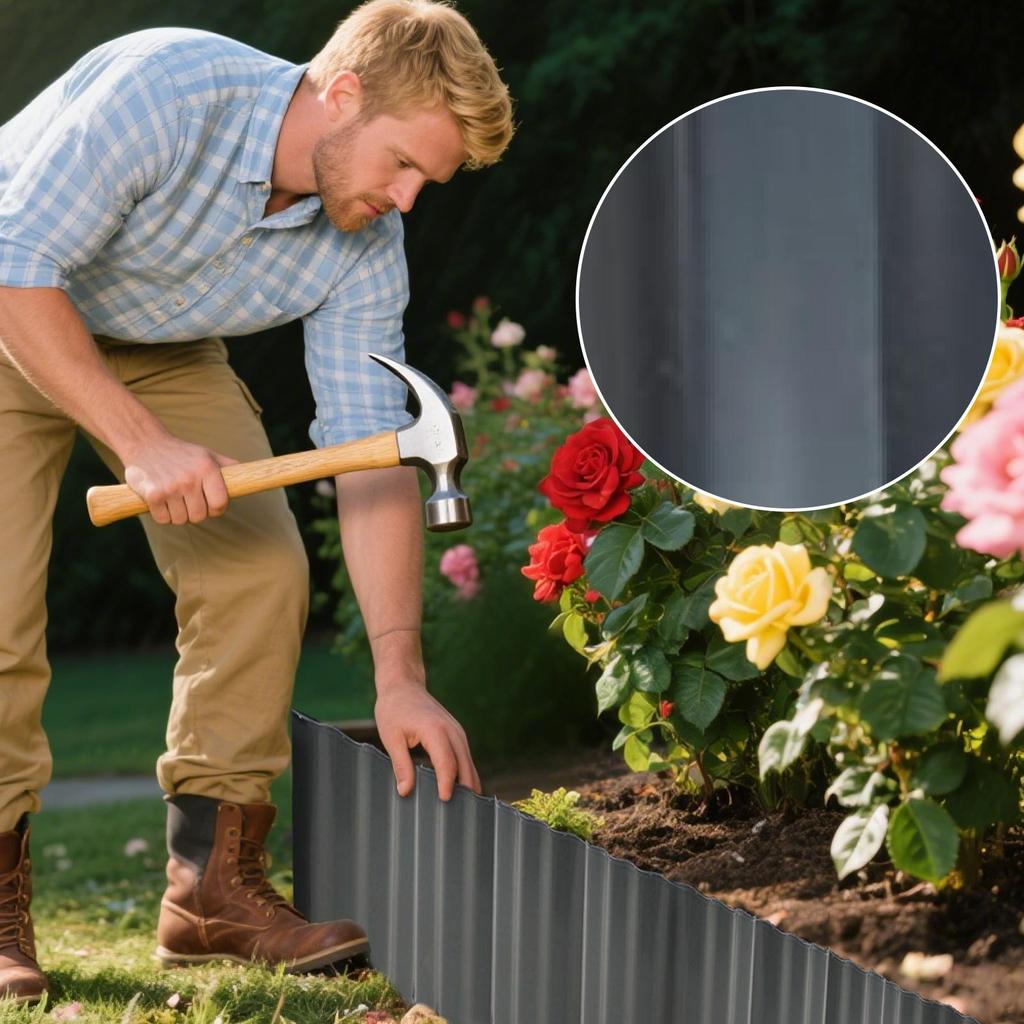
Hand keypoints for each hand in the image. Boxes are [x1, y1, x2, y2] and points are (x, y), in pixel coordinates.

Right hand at [122, 432, 238, 524]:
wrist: (144, 443)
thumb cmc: (180, 453)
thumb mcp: (206, 454)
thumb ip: (227, 466)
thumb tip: (248, 474)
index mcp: (207, 469)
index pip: (220, 504)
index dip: (216, 510)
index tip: (210, 506)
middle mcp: (190, 478)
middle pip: (200, 516)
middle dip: (195, 513)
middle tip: (188, 502)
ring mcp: (171, 487)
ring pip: (181, 520)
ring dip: (177, 515)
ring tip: (174, 499)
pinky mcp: (153, 494)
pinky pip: (163, 519)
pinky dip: (162, 515)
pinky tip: (161, 501)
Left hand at [374, 684, 480, 800]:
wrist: (404, 685)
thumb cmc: (394, 710)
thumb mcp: (391, 737)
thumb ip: (401, 764)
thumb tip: (405, 791)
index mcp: (435, 730)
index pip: (447, 763)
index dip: (447, 784)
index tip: (445, 801)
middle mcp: (452, 731)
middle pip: (465, 766)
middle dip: (464, 790)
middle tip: (458, 815)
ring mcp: (457, 731)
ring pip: (468, 763)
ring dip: (468, 784)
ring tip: (462, 809)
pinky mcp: (457, 733)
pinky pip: (465, 757)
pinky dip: (465, 774)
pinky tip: (460, 790)